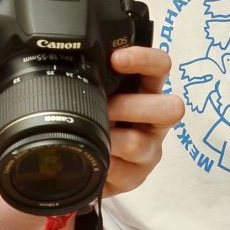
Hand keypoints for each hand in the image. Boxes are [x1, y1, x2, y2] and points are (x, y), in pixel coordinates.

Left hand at [104, 45, 184, 196]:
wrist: (90, 159)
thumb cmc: (99, 118)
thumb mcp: (98, 93)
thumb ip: (94, 77)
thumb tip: (58, 53)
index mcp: (146, 90)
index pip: (160, 67)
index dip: (143, 60)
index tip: (117, 59)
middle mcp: (155, 118)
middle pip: (171, 108)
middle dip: (132, 107)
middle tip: (106, 108)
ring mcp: (150, 148)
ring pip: (139, 143)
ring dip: (111, 139)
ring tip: (92, 136)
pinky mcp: (138, 176)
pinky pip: (123, 172)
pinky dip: (103, 165)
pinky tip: (93, 158)